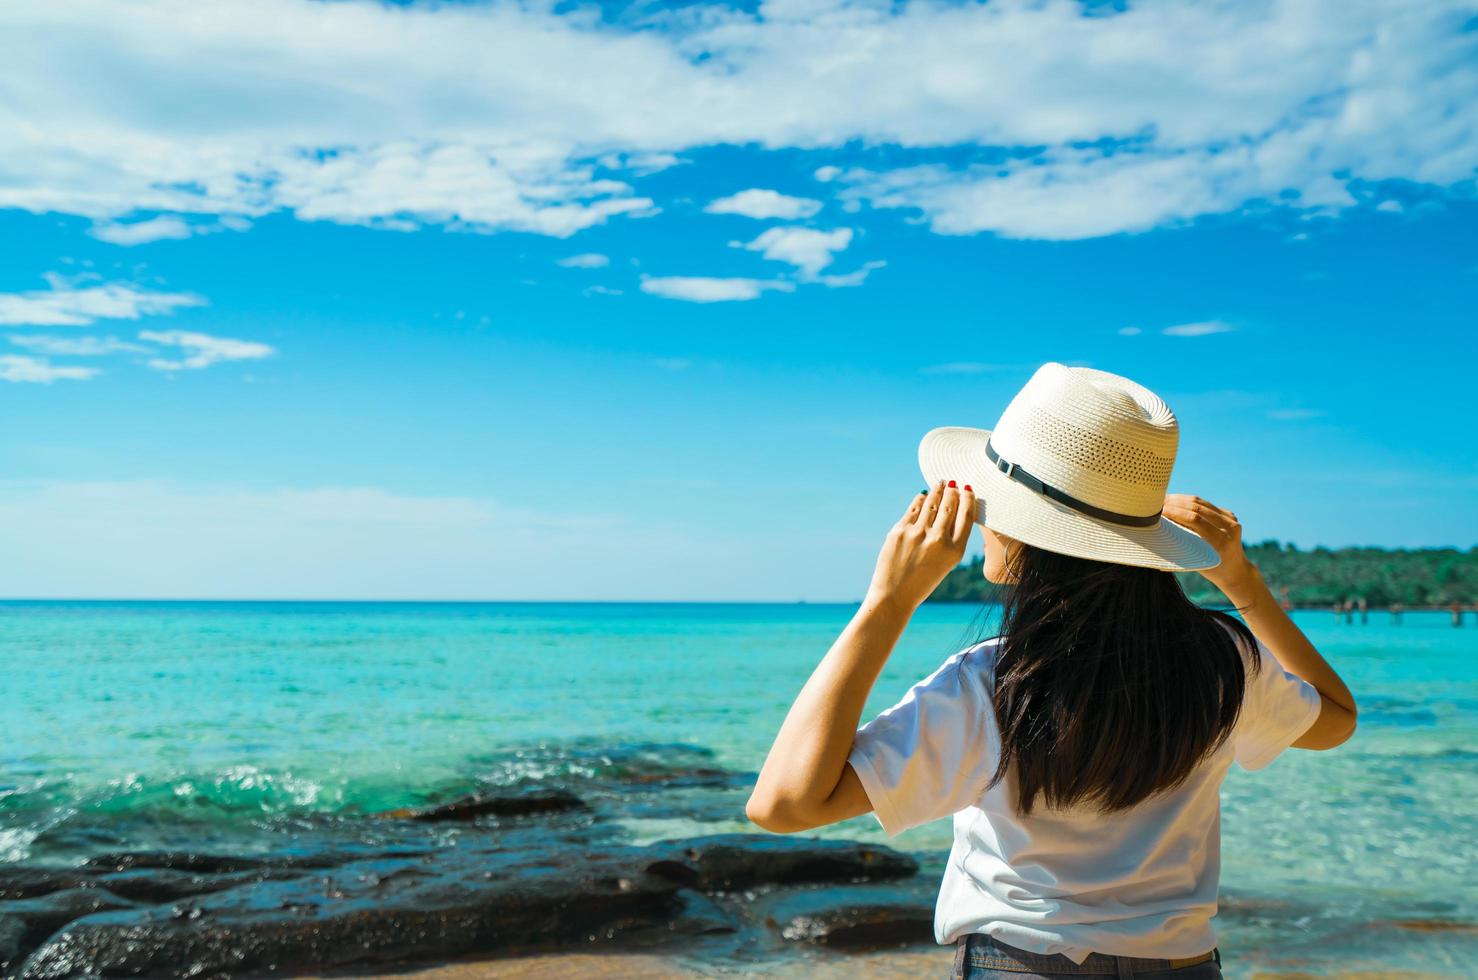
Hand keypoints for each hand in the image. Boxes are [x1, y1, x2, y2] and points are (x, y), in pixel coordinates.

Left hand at [864, 480, 975, 611]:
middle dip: (952, 491)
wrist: (894, 595)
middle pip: (949, 505)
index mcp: (954, 551)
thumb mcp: (945, 563)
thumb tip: (949, 506)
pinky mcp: (900, 531)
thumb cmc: (923, 580)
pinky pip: (914, 509)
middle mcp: (938, 540)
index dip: (968, 499)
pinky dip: (920, 500)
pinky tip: (923, 496)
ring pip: (931, 503)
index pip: (966, 516)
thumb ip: (950, 538)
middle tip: (953, 483)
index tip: (968, 489)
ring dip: (937, 491)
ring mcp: (917, 534)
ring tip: (940, 483)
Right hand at [1161, 494, 1260, 597]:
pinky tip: (1177, 502)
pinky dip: (1189, 502)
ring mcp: (1231, 520)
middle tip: (1157, 503)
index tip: (1158, 511)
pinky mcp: (1230, 515)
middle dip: (1175, 503)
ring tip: (1164, 500)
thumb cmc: (1211, 569)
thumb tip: (1156, 532)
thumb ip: (1181, 545)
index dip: (1175, 512)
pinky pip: (1206, 504)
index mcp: (1221, 542)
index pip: (1195, 519)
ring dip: (1180, 499)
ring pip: (1201, 502)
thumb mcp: (1196, 561)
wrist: (1235, 570)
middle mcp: (1229, 528)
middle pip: (1197, 507)